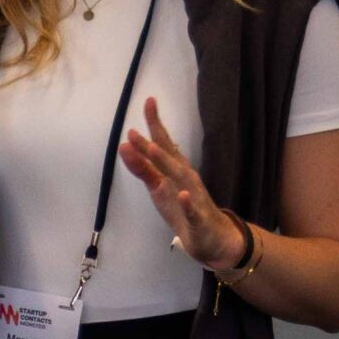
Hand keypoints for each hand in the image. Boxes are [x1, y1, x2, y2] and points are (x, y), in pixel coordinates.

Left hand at [119, 98, 244, 269]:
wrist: (213, 237)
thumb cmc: (183, 208)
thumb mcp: (159, 187)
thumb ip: (143, 167)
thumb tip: (124, 145)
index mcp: (177, 170)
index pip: (165, 143)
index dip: (156, 124)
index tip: (148, 101)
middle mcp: (186, 179)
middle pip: (169, 159)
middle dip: (152, 145)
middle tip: (133, 132)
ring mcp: (194, 199)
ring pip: (180, 180)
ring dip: (166, 165)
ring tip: (152, 150)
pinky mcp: (198, 221)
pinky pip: (193, 212)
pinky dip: (188, 204)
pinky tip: (182, 195)